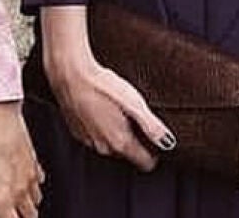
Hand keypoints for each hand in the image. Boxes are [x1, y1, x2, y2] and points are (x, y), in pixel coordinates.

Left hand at [0, 102, 42, 217]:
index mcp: (0, 196)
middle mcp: (18, 188)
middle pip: (29, 216)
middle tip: (9, 217)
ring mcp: (27, 173)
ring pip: (35, 199)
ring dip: (27, 205)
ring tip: (17, 205)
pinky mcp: (32, 158)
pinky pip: (37, 179)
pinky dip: (31, 184)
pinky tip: (23, 181)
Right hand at [45, 51, 172, 171]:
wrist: (69, 74)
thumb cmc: (102, 85)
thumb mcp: (134, 103)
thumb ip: (152, 127)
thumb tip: (168, 143)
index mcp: (120, 142)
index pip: (145, 163)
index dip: (155, 153)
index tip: (156, 139)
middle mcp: (103, 147)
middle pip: (128, 154)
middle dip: (136, 141)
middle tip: (137, 117)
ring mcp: (88, 141)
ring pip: (111, 145)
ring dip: (117, 133)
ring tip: (119, 109)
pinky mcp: (76, 131)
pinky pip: (96, 136)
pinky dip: (101, 126)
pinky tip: (102, 108)